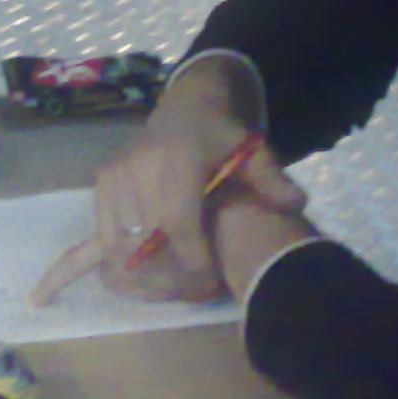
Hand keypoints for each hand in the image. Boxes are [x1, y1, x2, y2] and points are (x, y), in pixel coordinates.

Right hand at [31, 65, 302, 306]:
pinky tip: (147, 274)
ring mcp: (115, 175)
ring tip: (174, 285)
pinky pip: (106, 237)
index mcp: (177, 161)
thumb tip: (295, 202)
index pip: (179, 227)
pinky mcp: (102, 184)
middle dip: (172, 277)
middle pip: (148, 243)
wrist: (187, 108)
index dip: (194, 264)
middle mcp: (139, 167)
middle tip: (196, 290)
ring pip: (121, 245)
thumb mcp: (252, 152)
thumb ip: (271, 180)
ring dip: (144, 275)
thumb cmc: (222, 137)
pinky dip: (122, 262)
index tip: (212, 284)